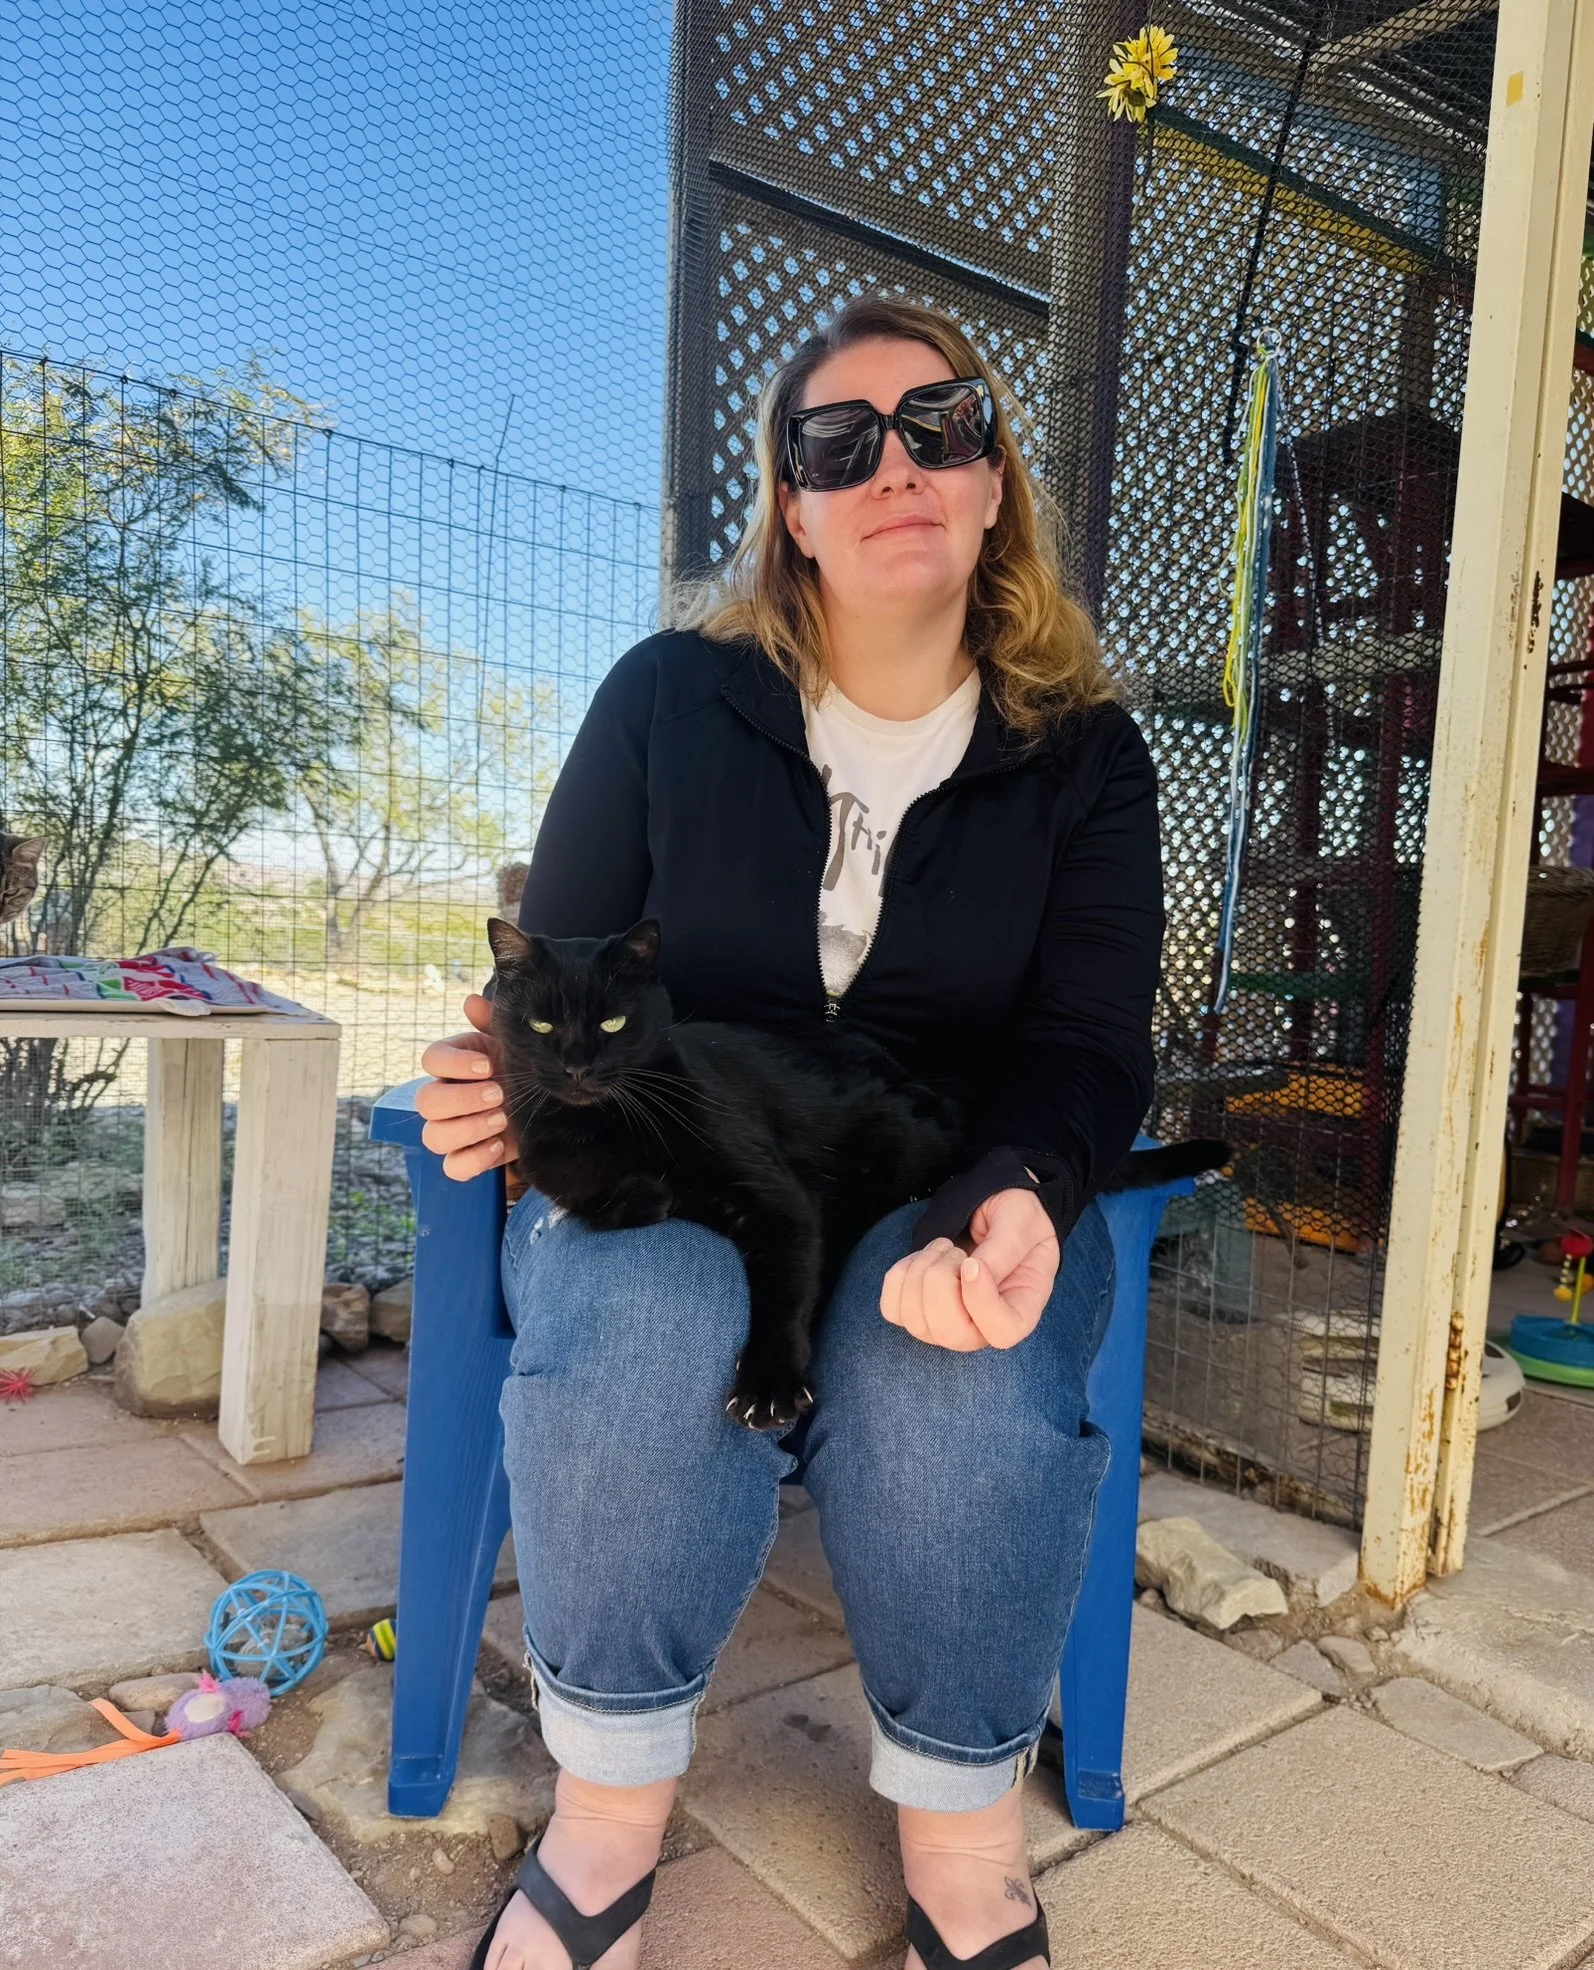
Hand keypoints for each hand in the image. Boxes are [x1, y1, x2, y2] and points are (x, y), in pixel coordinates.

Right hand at [416, 994, 518, 1181]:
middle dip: (462, 1099)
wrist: (549, 1104)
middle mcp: (445, 1096)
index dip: (454, 1064)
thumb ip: (494, 1022)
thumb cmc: (523, 1068)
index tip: (487, 1066)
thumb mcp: (515, 1044)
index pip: (431, 1059)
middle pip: (425, 1101)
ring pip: (433, 1136)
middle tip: (498, 1095)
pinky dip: (473, 1159)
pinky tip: (498, 1146)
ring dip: (467, 1129)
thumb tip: (471, 1002)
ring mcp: (453, 1130)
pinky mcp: (467, 1157)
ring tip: (502, 1120)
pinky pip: (452, 1167)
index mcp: (454, 1063)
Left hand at [880, 1189, 1059, 1351]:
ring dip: (921, 1272)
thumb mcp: (1020, 1223)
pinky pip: (893, 1310)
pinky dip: (899, 1278)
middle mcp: (984, 1328)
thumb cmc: (1016, 1220)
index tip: (972, 1262)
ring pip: (916, 1321)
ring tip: (943, 1247)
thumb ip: (1002, 1250)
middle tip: (954, 1250)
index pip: (1002, 1332)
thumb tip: (971, 1273)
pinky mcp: (918, 1312)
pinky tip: (922, 1259)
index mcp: (1021, 1309)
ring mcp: (948, 1325)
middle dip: (940, 1281)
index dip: (981, 1300)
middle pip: (950, 1334)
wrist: (991, 1212)